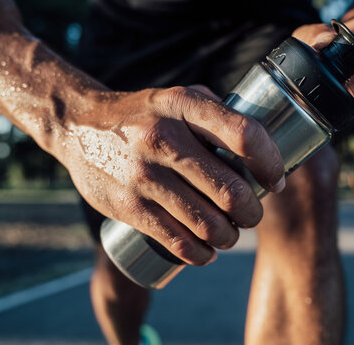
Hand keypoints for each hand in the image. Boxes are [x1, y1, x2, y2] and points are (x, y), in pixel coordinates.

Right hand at [61, 86, 284, 264]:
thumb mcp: (177, 97)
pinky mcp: (129, 206)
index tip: (275, 181)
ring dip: (230, 238)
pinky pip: (178, 242)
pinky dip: (201, 254)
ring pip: (208, 223)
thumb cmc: (143, 115)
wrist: (78, 127)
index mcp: (183, 105)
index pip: (245, 135)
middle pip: (231, 190)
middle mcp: (163, 139)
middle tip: (251, 215)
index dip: (270, 163)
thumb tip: (263, 148)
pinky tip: (206, 252)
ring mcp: (144, 176)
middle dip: (252, 213)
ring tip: (230, 235)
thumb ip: (217, 114)